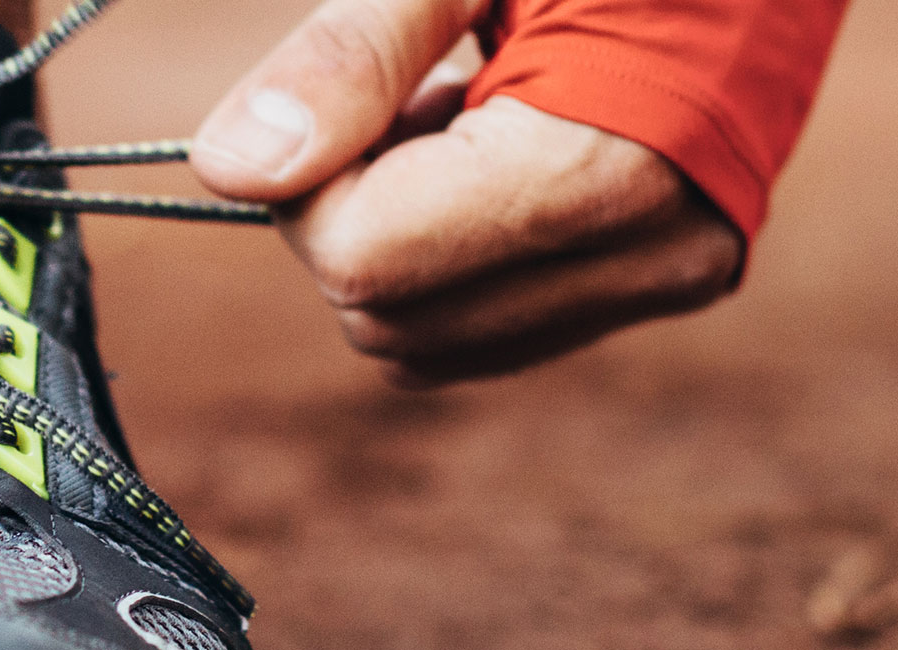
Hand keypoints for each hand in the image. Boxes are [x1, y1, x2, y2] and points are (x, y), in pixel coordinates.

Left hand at [191, 0, 745, 383]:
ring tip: (452, 108)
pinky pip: (495, 325)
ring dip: (398, 237)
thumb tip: (230, 172)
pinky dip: (452, 253)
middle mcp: (653, 255)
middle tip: (405, 89)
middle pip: (389, 322)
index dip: (314, 177)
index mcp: (609, 171)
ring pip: (432, 343)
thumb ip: (350, 58)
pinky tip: (489, 146)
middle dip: (350, 212)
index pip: (366, 262)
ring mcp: (667, 279)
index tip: (361, 85)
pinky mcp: (664, 281)